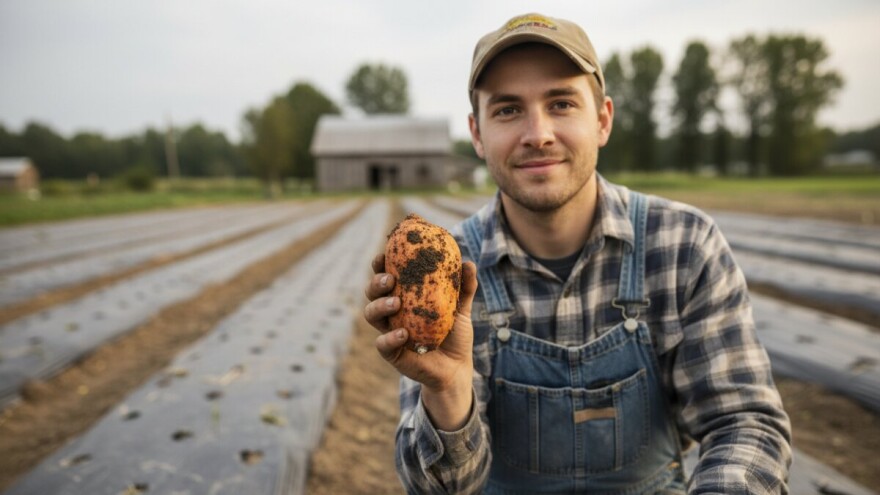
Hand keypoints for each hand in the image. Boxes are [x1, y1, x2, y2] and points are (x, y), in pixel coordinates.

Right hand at [363, 253, 477, 429]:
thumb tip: (469, 263)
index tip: (385, 253)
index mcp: (404, 296)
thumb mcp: (461, 308)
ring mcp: (389, 331)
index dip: (381, 263)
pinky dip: (390, 337)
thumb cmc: (454, 333)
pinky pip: (382, 343)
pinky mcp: (392, 352)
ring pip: (371, 315)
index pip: (386, 275)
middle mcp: (392, 312)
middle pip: (372, 292)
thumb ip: (465, 287)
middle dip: (376, 282)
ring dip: (380, 306)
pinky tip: (404, 333)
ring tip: (396, 303)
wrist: (457, 367)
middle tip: (391, 278)